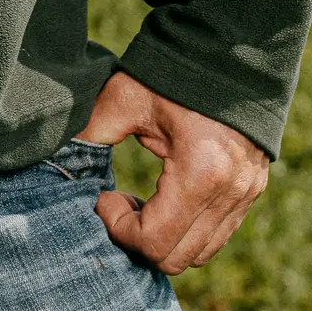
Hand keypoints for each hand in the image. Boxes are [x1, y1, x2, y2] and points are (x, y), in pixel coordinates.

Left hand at [78, 70, 267, 274]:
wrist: (233, 51)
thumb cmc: (175, 73)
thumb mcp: (127, 96)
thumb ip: (93, 132)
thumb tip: (61, 157)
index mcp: (200, 172)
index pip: (154, 242)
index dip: (118, 228)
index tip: (103, 197)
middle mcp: (229, 193)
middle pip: (176, 259)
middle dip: (138, 239)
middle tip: (118, 203)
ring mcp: (245, 195)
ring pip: (199, 254)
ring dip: (163, 238)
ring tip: (143, 202)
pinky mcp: (250, 192)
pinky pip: (217, 236)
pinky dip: (186, 231)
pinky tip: (166, 198)